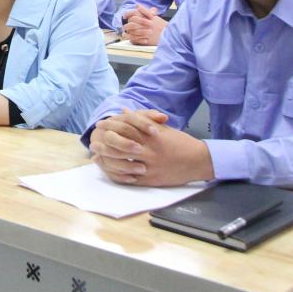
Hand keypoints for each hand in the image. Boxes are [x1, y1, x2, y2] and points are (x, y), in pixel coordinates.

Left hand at [89, 108, 213, 185]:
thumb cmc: (181, 142)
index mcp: (152, 136)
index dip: (111, 126)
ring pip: (123, 163)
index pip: (126, 129)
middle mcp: (150, 151)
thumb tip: (125, 111)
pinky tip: (109, 171)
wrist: (199, 161)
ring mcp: (150, 167)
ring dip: (107, 160)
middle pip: (121, 146)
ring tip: (96, 156)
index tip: (100, 125)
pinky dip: (118, 174)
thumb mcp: (162, 128)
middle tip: (93, 141)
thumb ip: (142, 120)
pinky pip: (130, 179)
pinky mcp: (151, 180)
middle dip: (105, 143)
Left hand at [123, 5, 166, 45]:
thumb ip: (147, 12)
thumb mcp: (156, 18)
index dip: (129, 13)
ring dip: (127, 29)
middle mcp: (149, 23)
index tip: (125, 15)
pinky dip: (129, 37)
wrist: (170, 36)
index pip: (137, 12)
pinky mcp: (147, 39)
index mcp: (150, 17)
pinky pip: (136, 38)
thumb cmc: (162, 27)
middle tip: (125, 23)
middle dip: (128, 21)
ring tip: (125, 30)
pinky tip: (126, 36)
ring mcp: (148, 32)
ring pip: (133, 29)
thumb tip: (137, 6)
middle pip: (134, 20)